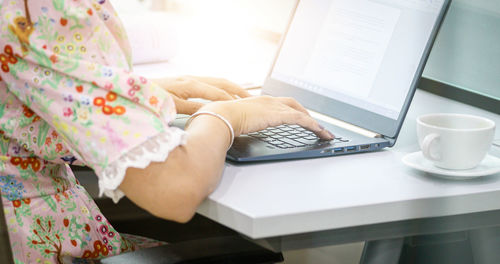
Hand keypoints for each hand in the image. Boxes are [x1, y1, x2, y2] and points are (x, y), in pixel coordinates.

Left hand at [154, 76, 250, 114]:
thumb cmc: (148, 100)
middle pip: (221, 83)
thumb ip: (190, 109)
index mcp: (188, 85)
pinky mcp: (186, 83)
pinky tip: (228, 96)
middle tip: (254, 101)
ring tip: (247, 98)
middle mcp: (190, 79)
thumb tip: (210, 112)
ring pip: (217, 82)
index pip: (217, 93)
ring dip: (233, 89)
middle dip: (238, 91)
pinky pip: (210, 84)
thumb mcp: (169, 107)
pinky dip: (223, 89)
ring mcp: (188, 80)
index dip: (232, 101)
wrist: (131, 90)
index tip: (246, 109)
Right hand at [199, 96, 333, 139]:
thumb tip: (239, 131)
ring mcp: (275, 106)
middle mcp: (269, 101)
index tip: (296, 117)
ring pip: (300, 112)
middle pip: (293, 104)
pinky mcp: (279, 115)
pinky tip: (319, 132)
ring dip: (314, 123)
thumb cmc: (223, 120)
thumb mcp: (236, 121)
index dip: (290, 110)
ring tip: (324, 132)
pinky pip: (301, 119)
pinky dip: (313, 125)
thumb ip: (242, 124)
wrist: (222, 117)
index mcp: (258, 102)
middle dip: (305, 113)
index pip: (280, 103)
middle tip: (314, 124)